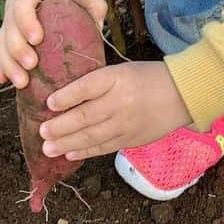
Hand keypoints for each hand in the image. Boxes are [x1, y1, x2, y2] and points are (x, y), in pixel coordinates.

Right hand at [0, 0, 107, 88]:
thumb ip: (92, 1)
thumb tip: (99, 25)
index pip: (22, 4)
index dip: (26, 22)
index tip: (37, 39)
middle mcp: (14, 3)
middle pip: (9, 28)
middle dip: (17, 49)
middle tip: (31, 65)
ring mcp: (9, 18)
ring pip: (1, 42)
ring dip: (9, 63)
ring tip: (21, 83)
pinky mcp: (7, 32)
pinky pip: (0, 49)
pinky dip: (2, 66)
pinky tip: (3, 81)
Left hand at [38, 60, 190, 159]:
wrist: (182, 95)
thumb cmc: (147, 78)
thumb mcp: (122, 71)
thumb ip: (97, 83)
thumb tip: (65, 97)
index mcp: (118, 78)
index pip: (87, 86)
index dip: (66, 96)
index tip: (48, 103)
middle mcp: (121, 102)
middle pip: (85, 115)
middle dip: (60, 126)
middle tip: (41, 132)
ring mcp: (126, 124)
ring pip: (91, 135)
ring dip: (67, 143)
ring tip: (48, 148)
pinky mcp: (131, 139)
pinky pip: (104, 147)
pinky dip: (85, 151)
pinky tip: (70, 153)